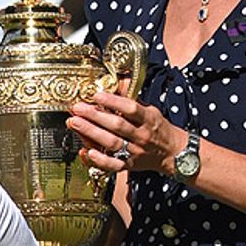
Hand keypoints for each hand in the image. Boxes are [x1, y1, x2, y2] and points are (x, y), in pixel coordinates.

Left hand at [67, 89, 184, 175]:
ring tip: (73, 122)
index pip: (131, 108)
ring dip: (91, 133)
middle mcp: (141, 135)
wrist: (172, 153)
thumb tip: (119, 80)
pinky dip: (99, 160)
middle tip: (77, 108)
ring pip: (112, 143)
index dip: (113, 101)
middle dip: (95, 116)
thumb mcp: (150, 109)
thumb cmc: (156, 128)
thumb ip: (131, 97)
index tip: (96, 95)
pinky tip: (86, 152)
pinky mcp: (129, 165)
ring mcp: (135, 151)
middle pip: (117, 125)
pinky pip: (113, 165)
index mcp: (147, 119)